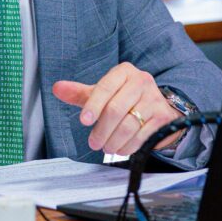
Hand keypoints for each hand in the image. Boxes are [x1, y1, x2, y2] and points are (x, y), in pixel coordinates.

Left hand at [52, 64, 183, 155]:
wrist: (159, 106)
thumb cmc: (125, 98)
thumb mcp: (103, 93)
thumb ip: (80, 93)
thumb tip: (57, 88)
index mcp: (124, 72)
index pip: (105, 88)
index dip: (92, 106)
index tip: (83, 121)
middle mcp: (142, 82)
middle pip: (116, 109)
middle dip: (101, 130)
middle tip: (93, 142)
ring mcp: (154, 99)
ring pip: (129, 125)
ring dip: (113, 141)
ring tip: (106, 147)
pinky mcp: (163, 117)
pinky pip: (142, 136)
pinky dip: (128, 146)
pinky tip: (121, 148)